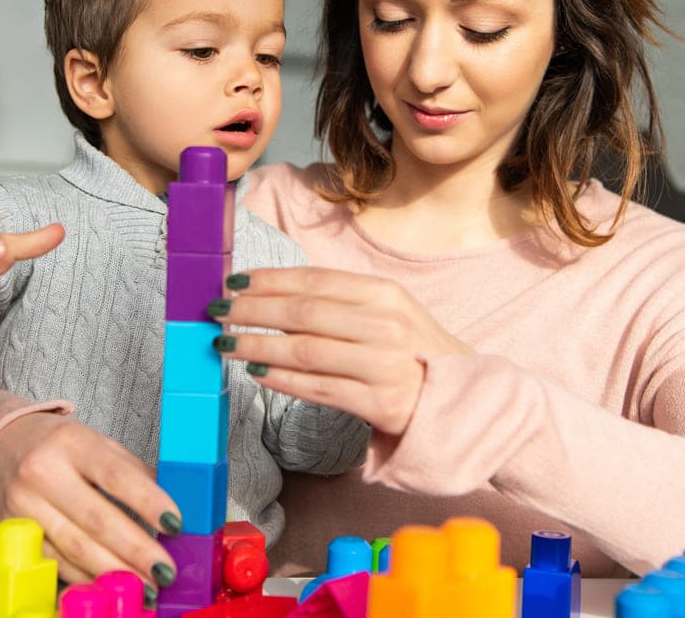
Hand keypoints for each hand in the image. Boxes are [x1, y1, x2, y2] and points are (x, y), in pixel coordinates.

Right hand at [0, 411, 181, 593]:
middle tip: (166, 570)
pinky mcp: (11, 534)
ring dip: (115, 573)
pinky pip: (55, 563)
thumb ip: (131, 470)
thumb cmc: (55, 445)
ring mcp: (23, 506)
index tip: (176, 524)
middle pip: (97, 520)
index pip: (116, 475)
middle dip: (137, 551)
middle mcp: (43, 473)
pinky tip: (109, 585)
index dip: (149, 502)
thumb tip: (170, 506)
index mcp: (71, 443)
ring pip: (75, 548)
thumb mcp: (95, 442)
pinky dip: (86, 578)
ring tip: (146, 587)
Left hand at [208, 268, 471, 435]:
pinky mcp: (381, 404)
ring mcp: (384, 365)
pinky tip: (256, 374)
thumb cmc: (415, 354)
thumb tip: (272, 297)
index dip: (268, 280)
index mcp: (385, 294)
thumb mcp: (390, 314)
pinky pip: (319, 389)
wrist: (467, 403)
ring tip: (226, 345)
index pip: (314, 281)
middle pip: (303, 313)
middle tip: (217, 312)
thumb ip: (341, 303)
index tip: (233, 282)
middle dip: (253, 310)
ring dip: (258, 346)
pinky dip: (282, 381)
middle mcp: (385, 325)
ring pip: (305, 351)